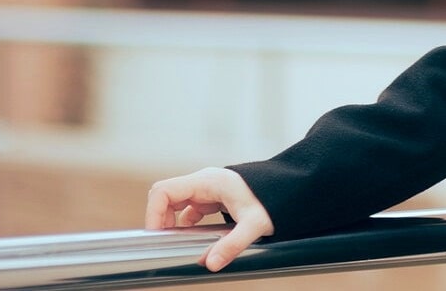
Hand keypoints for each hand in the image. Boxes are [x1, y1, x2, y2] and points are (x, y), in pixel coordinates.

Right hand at [145, 167, 273, 271]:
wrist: (293, 187)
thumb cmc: (275, 199)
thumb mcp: (255, 224)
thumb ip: (232, 244)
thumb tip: (210, 264)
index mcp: (208, 181)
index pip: (163, 190)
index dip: (153, 213)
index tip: (156, 236)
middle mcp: (204, 181)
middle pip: (166, 197)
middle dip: (161, 220)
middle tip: (166, 243)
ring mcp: (209, 189)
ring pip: (177, 204)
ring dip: (174, 223)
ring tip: (178, 244)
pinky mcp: (215, 197)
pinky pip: (191, 209)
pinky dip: (187, 224)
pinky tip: (195, 239)